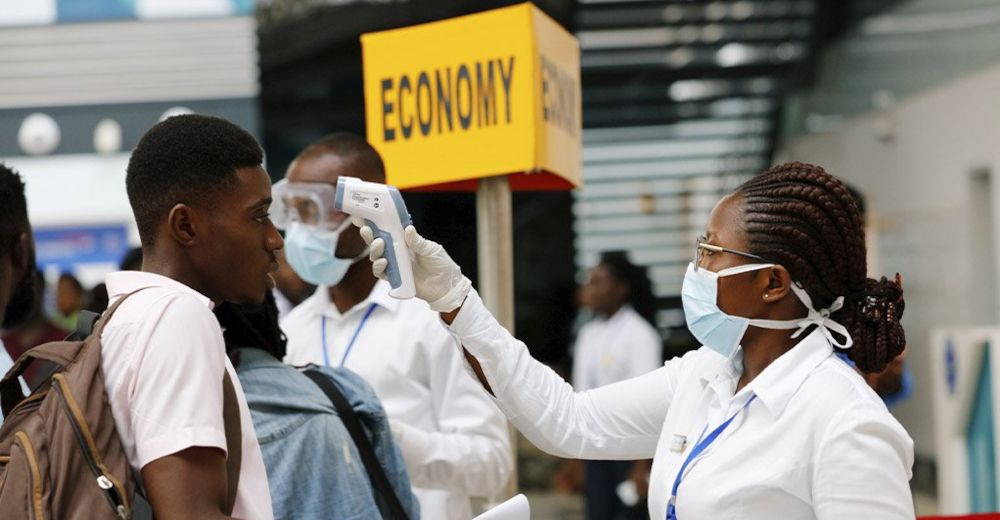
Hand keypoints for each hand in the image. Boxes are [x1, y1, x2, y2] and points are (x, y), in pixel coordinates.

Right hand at [355, 221, 471, 312]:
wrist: (447, 287)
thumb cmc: (441, 265)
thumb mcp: (431, 250)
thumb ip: (418, 242)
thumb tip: (408, 229)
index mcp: (405, 241)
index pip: (388, 230)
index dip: (376, 224)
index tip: (365, 217)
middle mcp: (397, 252)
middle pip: (377, 242)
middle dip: (369, 235)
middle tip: (367, 230)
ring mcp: (395, 265)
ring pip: (376, 256)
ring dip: (374, 250)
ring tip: (379, 245)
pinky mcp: (395, 278)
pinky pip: (381, 272)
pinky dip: (379, 267)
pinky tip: (384, 262)